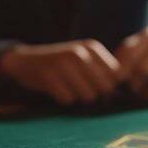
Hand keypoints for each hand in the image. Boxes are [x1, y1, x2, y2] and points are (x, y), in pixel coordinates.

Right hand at [0, 40, 120, 104]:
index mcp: (91, 47)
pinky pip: (67, 100)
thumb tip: (121, 92)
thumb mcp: (82, 58)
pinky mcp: (49, 77)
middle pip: (103, 88)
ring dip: (78, 97)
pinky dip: (62, 98)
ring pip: (87, 96)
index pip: (116, 76)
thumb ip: (103, 70)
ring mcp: (63, 64)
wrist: (25, 61)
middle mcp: (79, 53)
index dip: (108, 86)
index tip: (95, 84)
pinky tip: (55, 88)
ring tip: (66, 86)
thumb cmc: (60, 64)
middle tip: (79, 87)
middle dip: (94, 93)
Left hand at [115, 26, 147, 101]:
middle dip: (134, 85)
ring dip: (147, 94)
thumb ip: (125, 61)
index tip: (117, 85)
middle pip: (142, 68)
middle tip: (131, 96)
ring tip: (144, 97)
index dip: (121, 72)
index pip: (129, 54)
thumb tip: (112, 81)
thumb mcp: (141, 54)